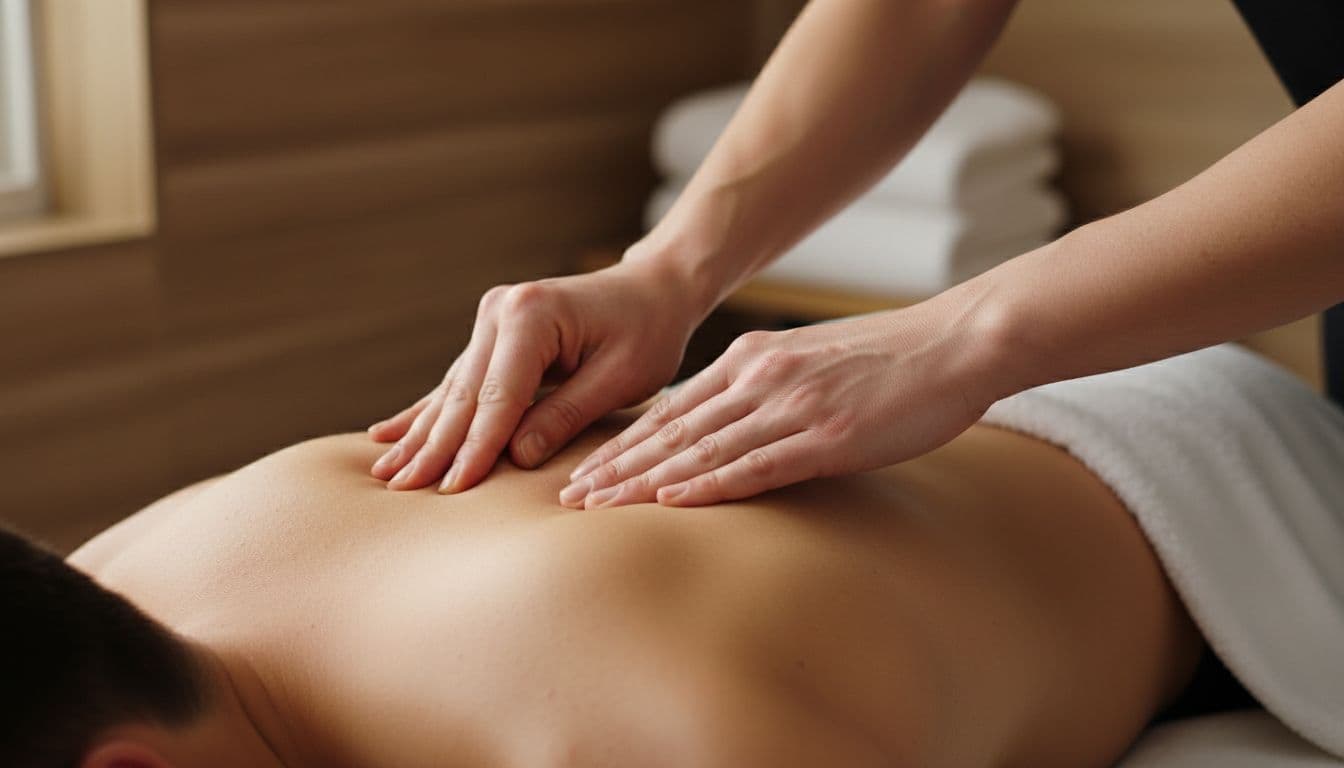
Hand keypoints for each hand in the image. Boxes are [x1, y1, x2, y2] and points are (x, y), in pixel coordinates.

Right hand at [368, 257, 703, 491]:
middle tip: (404, 489)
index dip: (477, 447)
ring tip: (386, 474)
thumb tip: (517, 458)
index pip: (499, 396)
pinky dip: (427, 413)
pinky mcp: (491, 334)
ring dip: (421, 435)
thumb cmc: (648, 332)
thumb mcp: (621, 377)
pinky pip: (457, 383)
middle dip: (435, 445)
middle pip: (465, 393)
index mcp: (533, 315)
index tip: (454, 488)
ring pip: (453, 391)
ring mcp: (491, 319)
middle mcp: (501, 310)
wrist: (653, 290)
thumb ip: (567, 414)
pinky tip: (388, 435)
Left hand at [558, 305, 1003, 507]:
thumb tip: (726, 424)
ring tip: (597, 506)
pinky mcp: (826, 435)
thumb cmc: (889, 360)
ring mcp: (790, 405)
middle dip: (614, 465)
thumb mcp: (810, 361)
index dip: (623, 443)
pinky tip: (670, 500)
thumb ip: (764, 388)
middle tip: (566, 496)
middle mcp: (759, 377)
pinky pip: (754, 464)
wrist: (954, 341)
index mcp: (751, 357)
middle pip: (670, 429)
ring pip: (699, 448)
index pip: (671, 409)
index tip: (583, 470)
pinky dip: (707, 483)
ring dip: (642, 480)